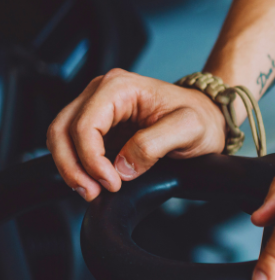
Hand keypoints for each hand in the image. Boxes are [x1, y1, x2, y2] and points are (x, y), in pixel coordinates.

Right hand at [47, 69, 227, 199]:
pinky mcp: (100, 126)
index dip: (91, 158)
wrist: (208, 117)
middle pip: (62, 130)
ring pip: (61, 138)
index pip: (85, 125)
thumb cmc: (201, 117)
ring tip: (91, 191)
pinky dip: (78, 166)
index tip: (111, 182)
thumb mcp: (189, 128)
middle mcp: (101, 93)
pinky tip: (94, 182)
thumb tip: (121, 167)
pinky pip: (73, 146)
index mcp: (119, 87)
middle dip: (72, 166)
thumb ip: (154, 144)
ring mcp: (97, 109)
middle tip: (92, 192)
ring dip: (70, 168)